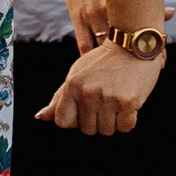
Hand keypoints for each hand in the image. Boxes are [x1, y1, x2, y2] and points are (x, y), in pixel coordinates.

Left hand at [35, 41, 160, 135]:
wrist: (135, 44)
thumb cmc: (105, 61)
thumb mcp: (77, 73)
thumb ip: (60, 97)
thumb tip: (41, 117)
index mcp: (72, 85)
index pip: (63, 122)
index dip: (75, 120)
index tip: (85, 110)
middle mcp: (87, 93)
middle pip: (88, 130)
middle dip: (97, 121)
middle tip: (106, 101)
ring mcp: (108, 98)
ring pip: (107, 131)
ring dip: (114, 121)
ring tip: (117, 100)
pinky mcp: (128, 102)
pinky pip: (125, 127)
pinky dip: (128, 120)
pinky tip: (128, 103)